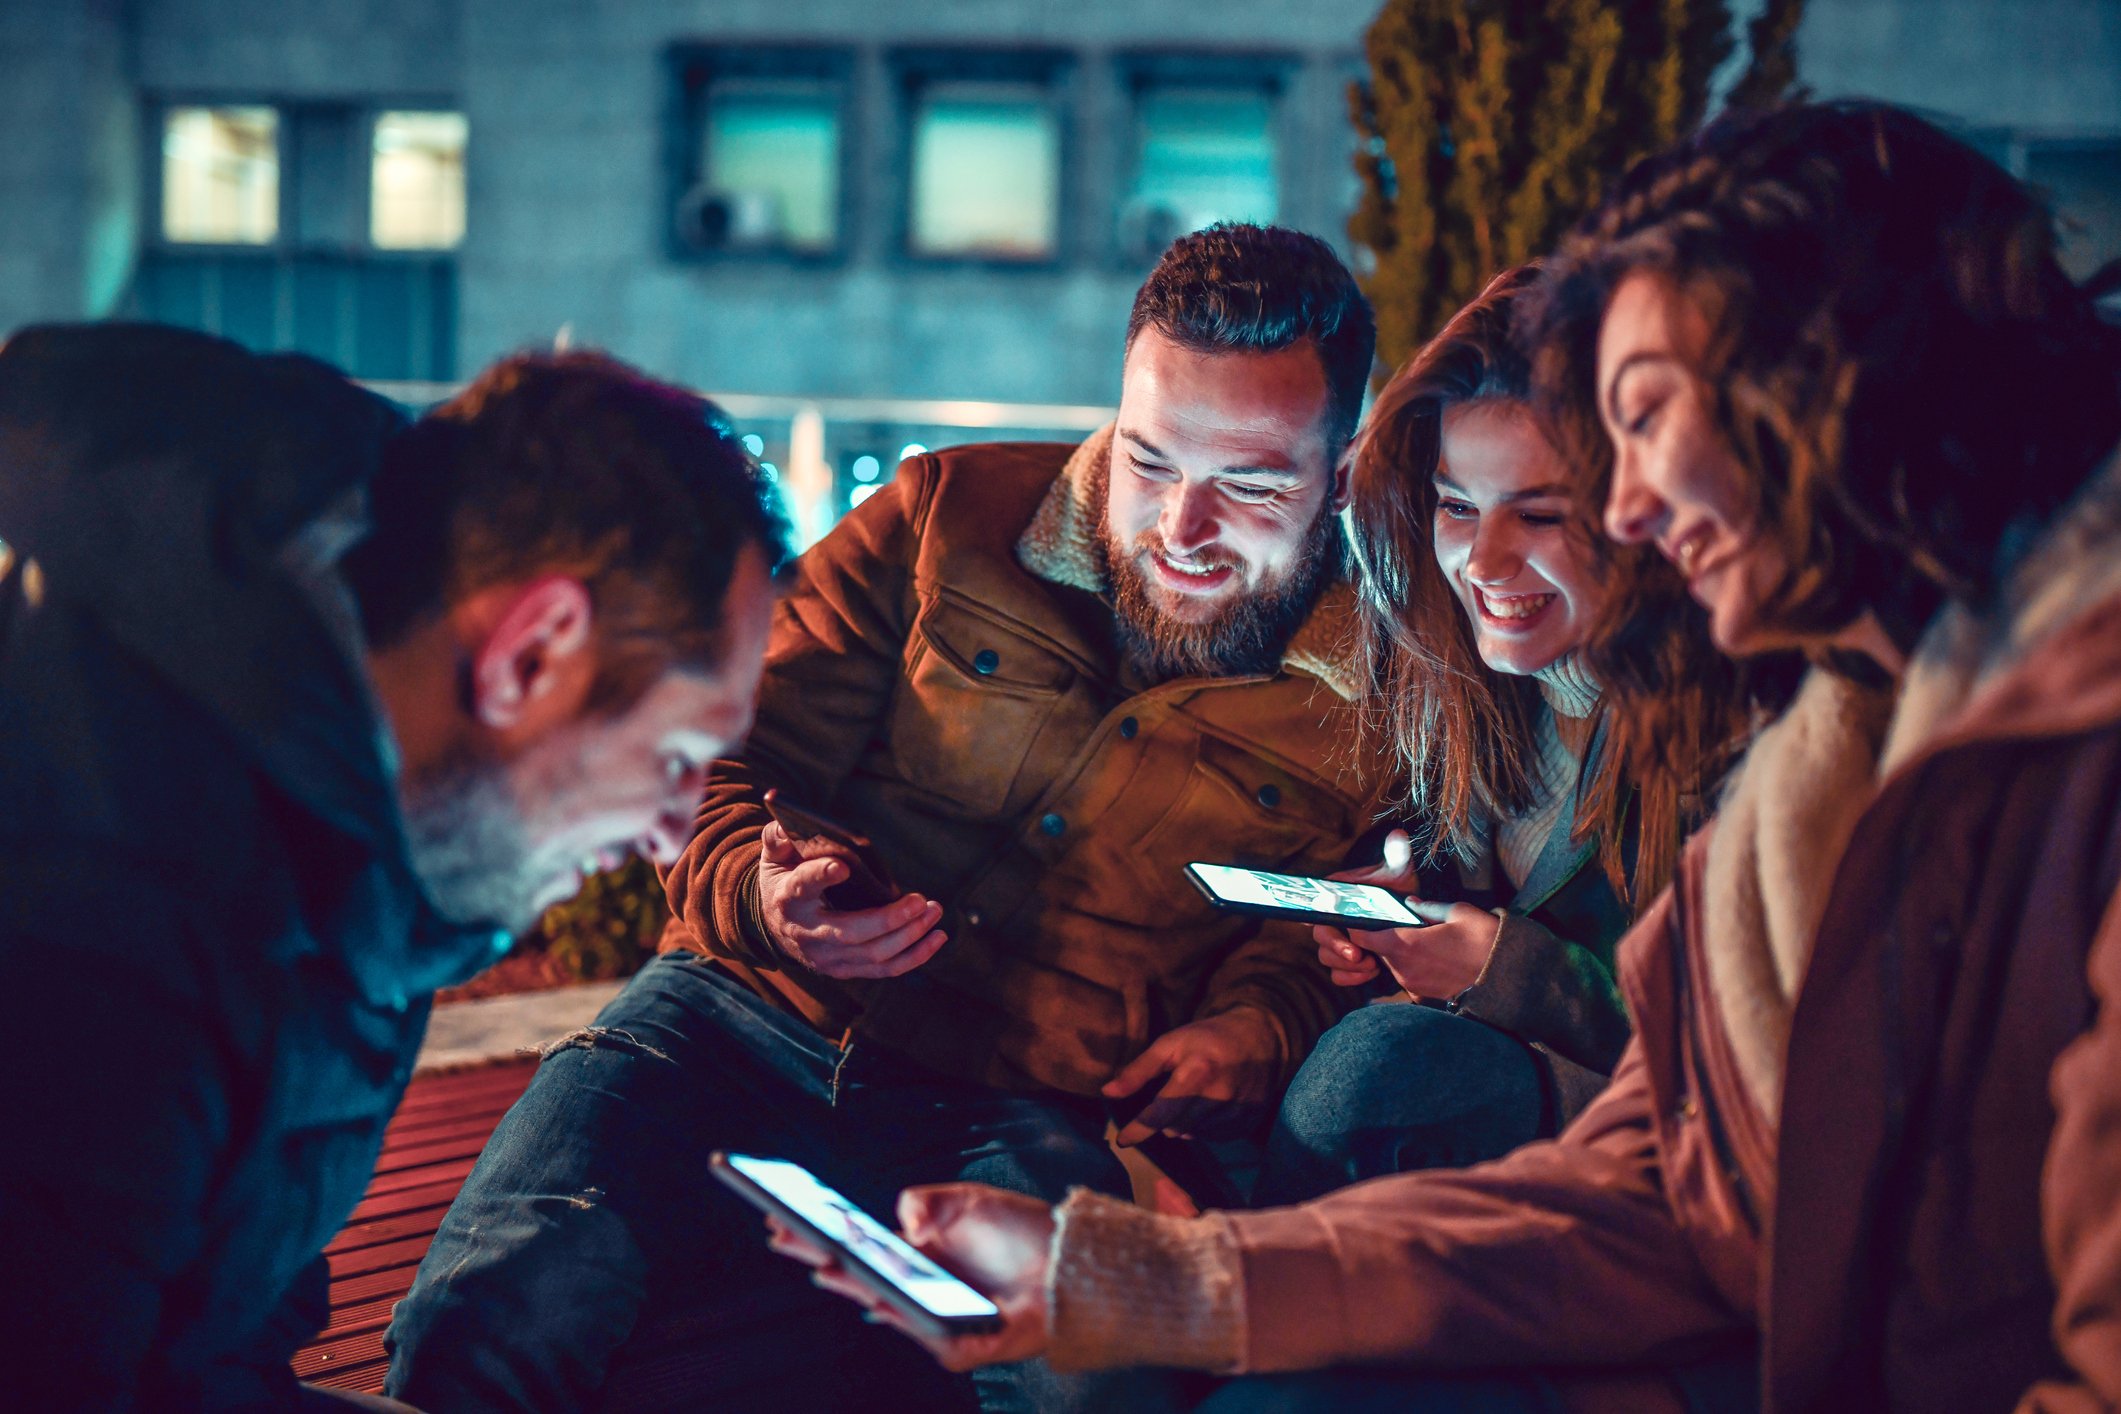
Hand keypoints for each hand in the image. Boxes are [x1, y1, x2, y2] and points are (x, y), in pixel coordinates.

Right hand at [758, 821, 946, 978]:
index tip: (843, 866)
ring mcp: (826, 957)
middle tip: (919, 900)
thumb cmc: (783, 880)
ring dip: (909, 936)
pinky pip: (883, 969)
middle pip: (851, 933)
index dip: (820, 876)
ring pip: (873, 954)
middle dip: (889, 919)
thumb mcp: (774, 856)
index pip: (802, 887)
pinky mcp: (845, 969)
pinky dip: (914, 957)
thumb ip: (778, 837)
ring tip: (934, 911)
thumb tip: (788, 823)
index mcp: (788, 898)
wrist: (775, 924)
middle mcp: (807, 933)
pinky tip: (936, 937)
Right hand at [767, 1183, 1053, 1371]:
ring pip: (889, 1309)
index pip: (854, 1247)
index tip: (779, 1216)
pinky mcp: (970, 1345)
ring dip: (858, 1290)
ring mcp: (939, 1319)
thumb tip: (896, 1218)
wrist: (1070, 1262)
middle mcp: (918, 1290)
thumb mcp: (967, 1203)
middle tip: (785, 1239)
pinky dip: (916, 1327)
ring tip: (828, 1267)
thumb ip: (926, 1204)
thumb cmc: (1018, 1232)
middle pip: (859, 1278)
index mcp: (912, 1256)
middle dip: (820, 1258)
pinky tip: (887, 1306)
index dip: (817, 1234)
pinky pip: (938, 1343)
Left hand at [1101, 1009, 1281, 1145]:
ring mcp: (1236, 1113)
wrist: (1260, 1039)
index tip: (1123, 1140)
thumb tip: (1108, 1092)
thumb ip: (1139, 1070)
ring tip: (1194, 1096)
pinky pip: (1212, 1137)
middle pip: (1174, 1128)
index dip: (1139, 1129)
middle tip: (1171, 1095)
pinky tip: (1210, 1105)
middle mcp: (1220, 1097)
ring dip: (1184, 1123)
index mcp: (1197, 1073)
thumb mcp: (1170, 1044)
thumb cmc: (1207, 1038)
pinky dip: (1203, 1126)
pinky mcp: (1247, 1124)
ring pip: (1192, 1135)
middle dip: (1164, 1119)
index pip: (1161, 1113)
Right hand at [1312, 829, 1418, 986]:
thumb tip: (1398, 836)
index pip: (1316, 906)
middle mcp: (1332, 919)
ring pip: (1327, 958)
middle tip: (1358, 955)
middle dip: (1337, 948)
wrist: (1407, 916)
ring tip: (1371, 964)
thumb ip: (1396, 857)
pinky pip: (1338, 975)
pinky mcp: (1348, 962)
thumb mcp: (1399, 874)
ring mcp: (1339, 942)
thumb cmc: (1397, 892)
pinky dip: (1351, 977)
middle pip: (1320, 937)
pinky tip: (1371, 972)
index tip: (1337, 926)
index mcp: (1335, 896)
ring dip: (1347, 965)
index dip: (1319, 918)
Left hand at [1319, 900, 1499, 1000]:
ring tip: (1428, 942)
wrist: (1508, 979)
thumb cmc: (1484, 941)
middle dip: (1386, 937)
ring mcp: (1413, 987)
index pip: (1362, 936)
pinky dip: (1416, 968)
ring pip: (1394, 964)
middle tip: (1407, 925)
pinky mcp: (1424, 998)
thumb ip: (1428, 907)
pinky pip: (1410, 978)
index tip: (1364, 917)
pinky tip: (1437, 960)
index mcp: (1405, 945)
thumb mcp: (1458, 912)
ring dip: (1403, 953)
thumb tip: (1411, 903)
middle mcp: (1403, 970)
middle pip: (1378, 950)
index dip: (1359, 925)